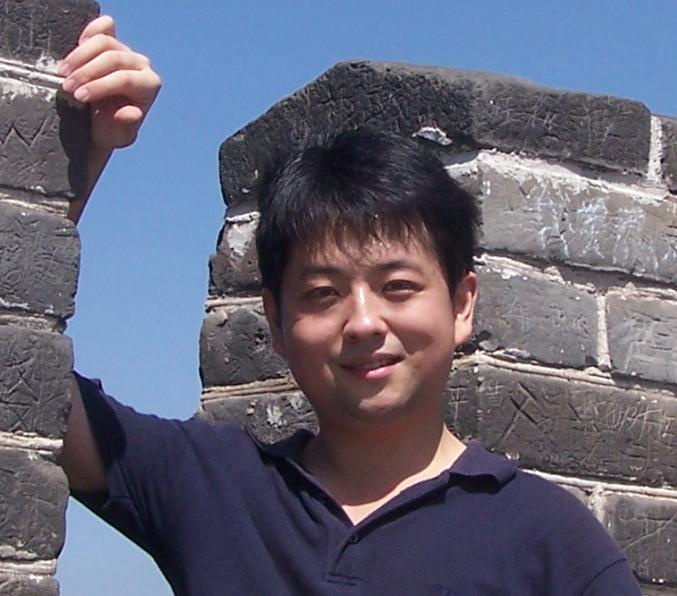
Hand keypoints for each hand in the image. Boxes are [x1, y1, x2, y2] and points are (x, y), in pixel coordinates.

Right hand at [58, 15, 161, 150]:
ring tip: (63, 74)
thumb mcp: (118, 135)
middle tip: (66, 87)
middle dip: (86, 72)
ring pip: (103, 42)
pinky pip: (102, 28)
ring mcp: (126, 51)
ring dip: (79, 57)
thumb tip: (131, 113)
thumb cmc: (112, 130)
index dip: (99, 86)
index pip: (124, 79)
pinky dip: (87, 33)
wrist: (101, 123)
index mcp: (149, 85)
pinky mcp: (111, 42)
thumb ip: (125, 125)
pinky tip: (73, 53)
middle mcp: (141, 65)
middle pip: (112, 58)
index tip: (78, 96)